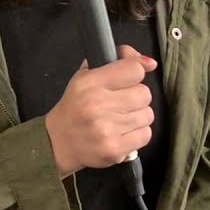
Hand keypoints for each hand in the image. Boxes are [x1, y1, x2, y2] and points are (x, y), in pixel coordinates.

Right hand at [44, 45, 156, 176]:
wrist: (58, 141)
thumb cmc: (75, 105)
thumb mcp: (86, 75)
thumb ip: (117, 60)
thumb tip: (151, 63)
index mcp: (89, 82)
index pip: (134, 70)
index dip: (135, 73)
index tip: (127, 80)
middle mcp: (97, 104)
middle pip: (144, 94)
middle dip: (136, 97)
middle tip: (121, 102)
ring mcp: (106, 129)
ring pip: (147, 115)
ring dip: (138, 116)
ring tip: (121, 118)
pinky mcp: (114, 149)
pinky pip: (146, 135)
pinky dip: (138, 133)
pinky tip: (122, 131)